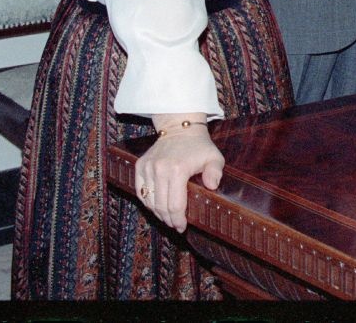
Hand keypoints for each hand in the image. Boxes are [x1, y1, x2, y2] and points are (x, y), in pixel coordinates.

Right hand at [133, 117, 222, 232]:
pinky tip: (156, 208)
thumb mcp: (214, 157)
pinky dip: (147, 202)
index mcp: (178, 169)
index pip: (175, 205)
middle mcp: (159, 169)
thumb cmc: (199, 146)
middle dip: (169, 220)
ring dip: (157, 214)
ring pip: (149, 201)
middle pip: (161, 206)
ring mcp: (148, 167)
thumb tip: (212, 186)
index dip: (178, 219)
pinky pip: (140, 191)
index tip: (182, 227)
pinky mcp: (140, 165)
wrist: (180, 127)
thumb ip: (216, 172)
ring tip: (167, 218)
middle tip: (176, 226)